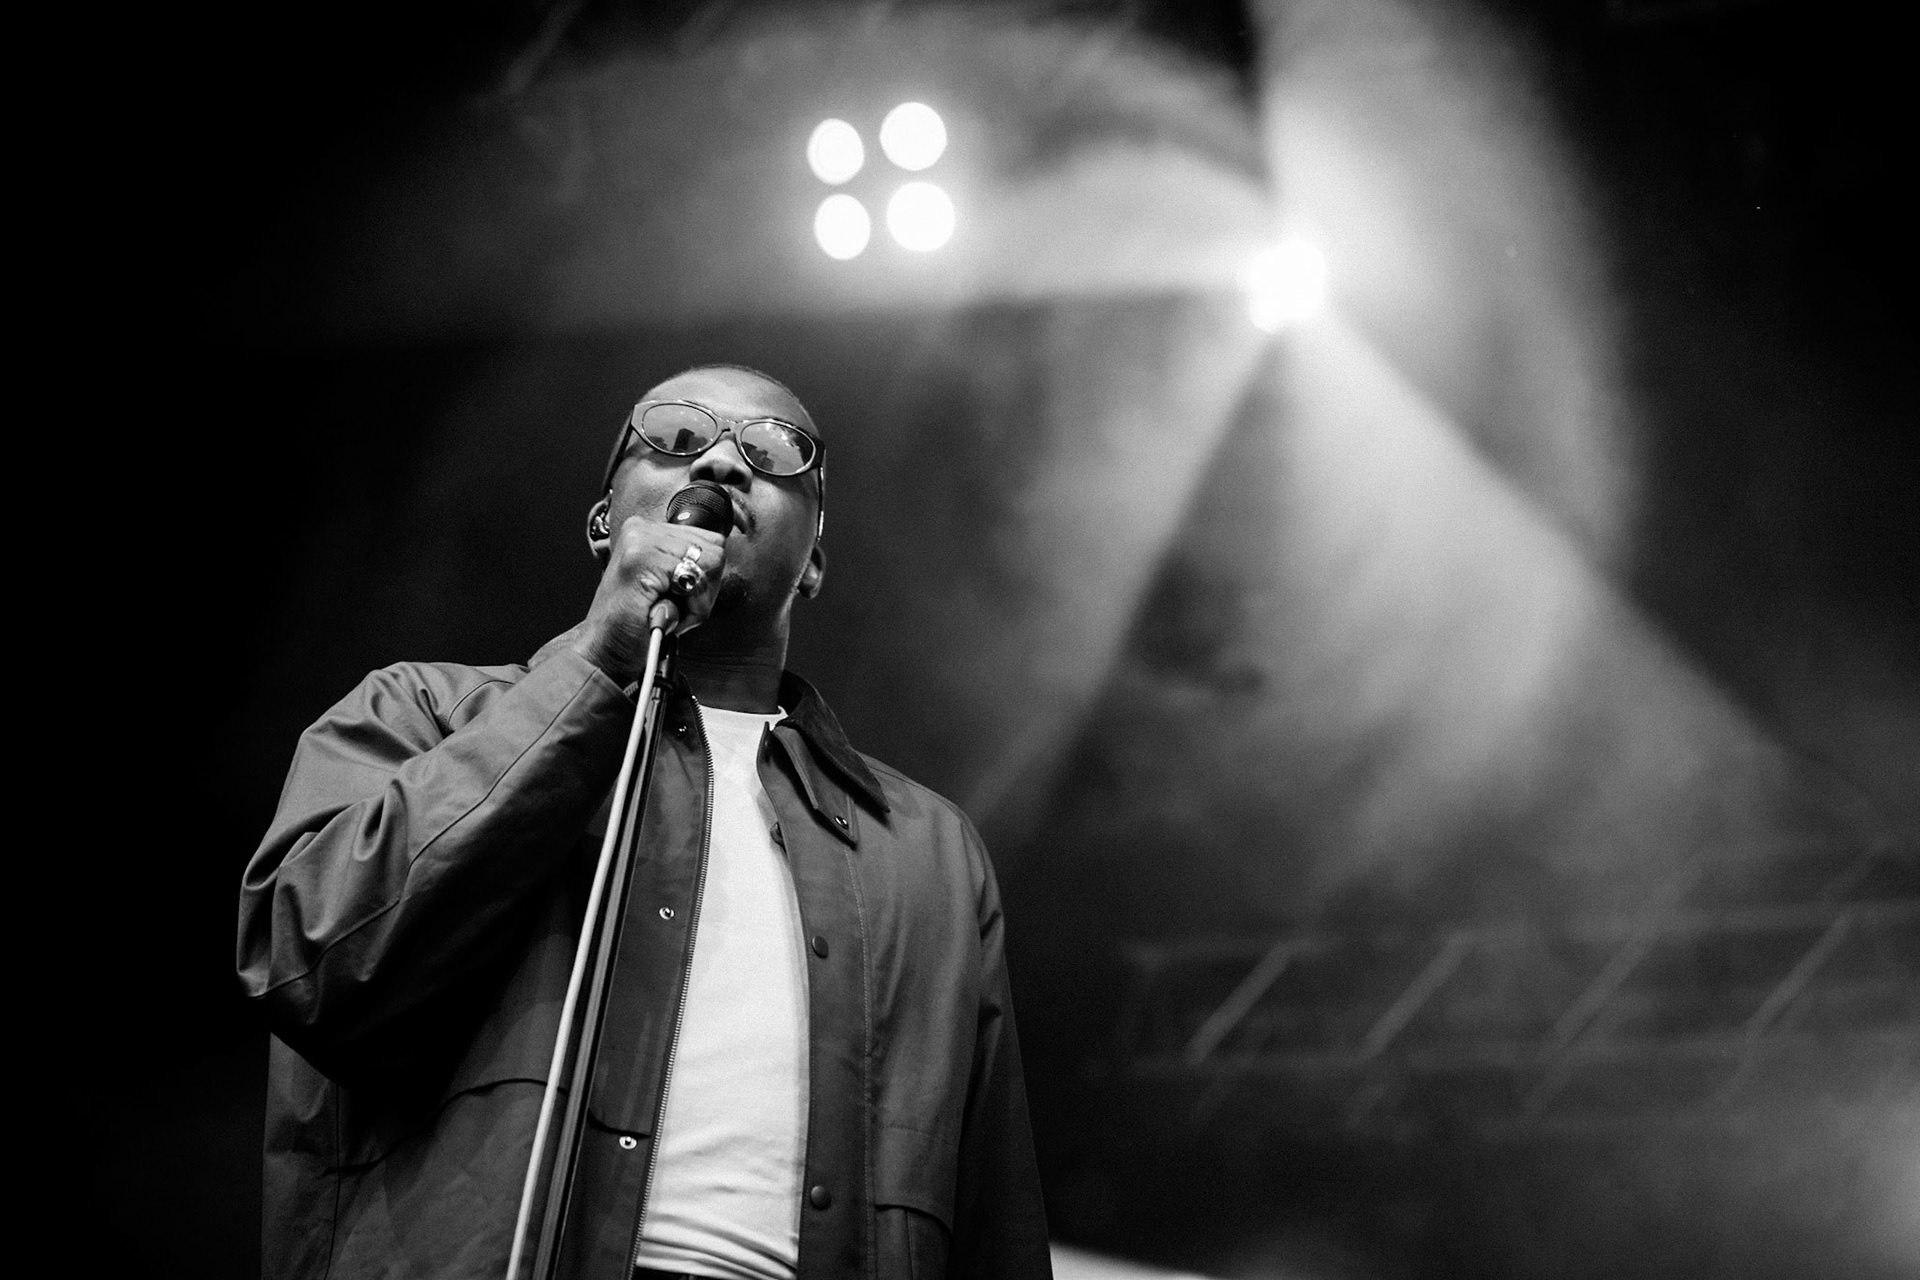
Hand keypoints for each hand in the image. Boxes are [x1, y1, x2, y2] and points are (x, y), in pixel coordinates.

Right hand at [570, 516, 726, 683]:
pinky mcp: (642, 559)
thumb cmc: (636, 626)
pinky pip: (697, 581)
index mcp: (646, 530)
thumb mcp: (667, 586)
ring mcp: (640, 541)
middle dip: (704, 588)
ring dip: (697, 600)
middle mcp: (641, 529)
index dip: (706, 577)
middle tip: (672, 609)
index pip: (710, 540)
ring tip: (667, 612)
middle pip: (715, 550)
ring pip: (710, 564)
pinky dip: (691, 609)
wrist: (604, 653)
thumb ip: (690, 565)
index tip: (680, 597)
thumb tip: (719, 554)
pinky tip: (664, 615)